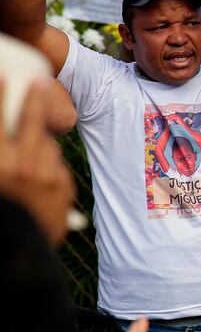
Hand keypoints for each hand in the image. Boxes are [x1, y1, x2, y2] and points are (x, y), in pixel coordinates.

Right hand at [0, 78, 74, 244]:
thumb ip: (4, 153)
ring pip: (46, 144)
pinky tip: (38, 176)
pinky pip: (55, 165)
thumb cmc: (3, 211)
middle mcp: (23, 166)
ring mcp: (47, 176)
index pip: (3, 120)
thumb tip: (9, 129)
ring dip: (39, 141)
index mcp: (0, 163)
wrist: (19, 254)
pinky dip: (47, 165)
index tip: (5, 77)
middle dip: (34, 99)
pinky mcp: (63, 186)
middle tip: (38, 80)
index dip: (5, 97)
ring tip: (31, 142)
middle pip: (32, 122)